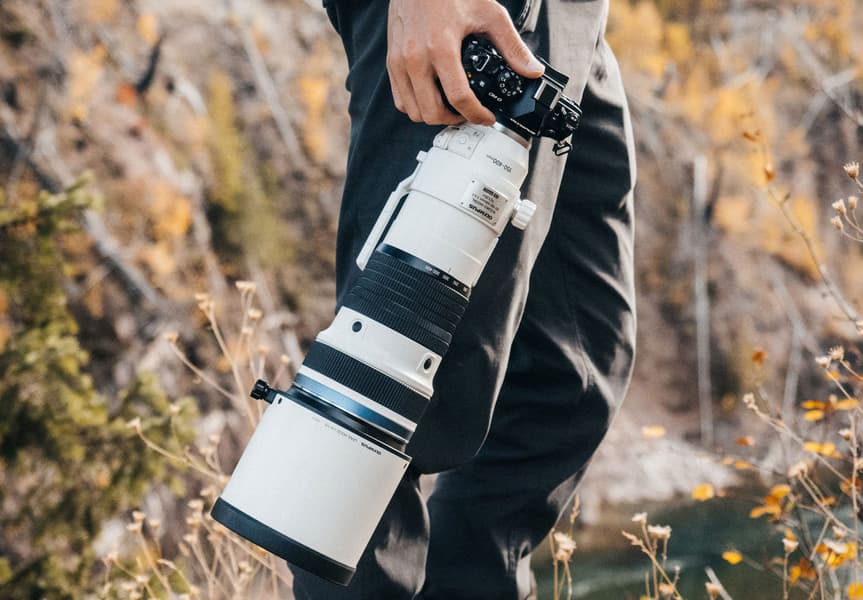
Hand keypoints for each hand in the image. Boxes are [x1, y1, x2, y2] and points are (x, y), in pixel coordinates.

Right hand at [386, 0, 543, 125]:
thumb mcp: (489, 14)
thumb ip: (512, 46)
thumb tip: (532, 70)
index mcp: (441, 47)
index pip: (458, 97)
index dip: (476, 115)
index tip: (487, 118)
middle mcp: (415, 58)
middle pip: (432, 112)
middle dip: (455, 120)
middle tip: (469, 115)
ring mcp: (399, 61)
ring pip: (413, 111)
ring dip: (434, 116)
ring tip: (451, 109)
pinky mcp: (391, 61)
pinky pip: (400, 98)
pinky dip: (416, 106)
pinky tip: (432, 97)